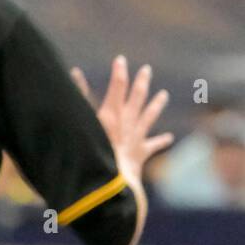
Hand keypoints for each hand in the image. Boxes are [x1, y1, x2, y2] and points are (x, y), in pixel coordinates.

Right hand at [71, 56, 172, 182]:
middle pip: (137, 98)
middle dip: (142, 82)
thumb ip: (79, 99)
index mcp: (112, 115)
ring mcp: (136, 139)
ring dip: (156, 105)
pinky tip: (169, 138)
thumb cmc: (92, 155)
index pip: (118, 87)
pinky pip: (152, 146)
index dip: (119, 72)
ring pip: (149, 118)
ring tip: (164, 95)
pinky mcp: (140, 155)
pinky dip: (161, 141)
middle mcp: (127, 124)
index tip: (121, 60)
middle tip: (147, 70)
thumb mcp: (82, 125)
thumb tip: (74, 73)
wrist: (110, 184)